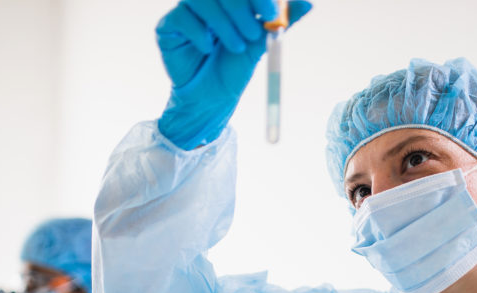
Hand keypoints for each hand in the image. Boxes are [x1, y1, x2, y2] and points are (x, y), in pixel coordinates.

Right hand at [156, 0, 312, 148]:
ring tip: (237, 48)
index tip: (271, 13)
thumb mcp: (261, 44)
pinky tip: (208, 51)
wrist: (211, 100)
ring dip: (223, 23)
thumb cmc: (234, 70)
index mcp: (229, 1)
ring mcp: (186, 11)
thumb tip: (308, 3)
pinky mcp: (169, 27)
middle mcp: (207, 1)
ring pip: (202, 0)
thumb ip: (280, 22)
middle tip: (254, 34)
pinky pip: (181, 17)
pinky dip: (199, 33)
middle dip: (240, 7)